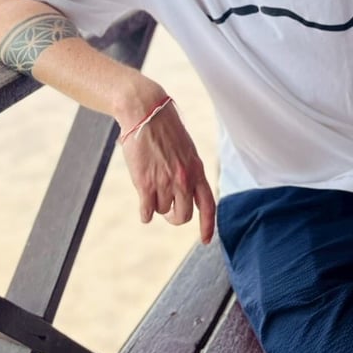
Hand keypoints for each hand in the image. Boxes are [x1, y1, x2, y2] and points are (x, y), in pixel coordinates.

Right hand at [121, 102, 215, 243]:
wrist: (146, 111)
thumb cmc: (165, 128)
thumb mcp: (186, 149)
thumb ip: (188, 170)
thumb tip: (186, 192)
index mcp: (197, 169)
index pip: (209, 205)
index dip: (208, 225)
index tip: (206, 241)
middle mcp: (184, 179)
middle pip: (183, 215)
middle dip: (174, 217)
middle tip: (168, 211)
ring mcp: (165, 182)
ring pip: (162, 211)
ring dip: (157, 206)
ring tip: (152, 188)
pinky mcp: (145, 183)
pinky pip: (147, 211)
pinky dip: (145, 213)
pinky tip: (143, 207)